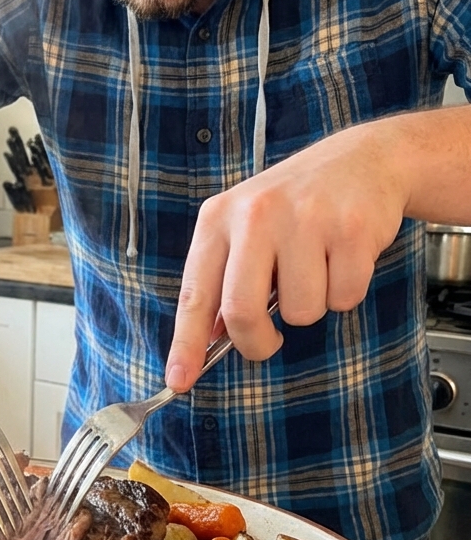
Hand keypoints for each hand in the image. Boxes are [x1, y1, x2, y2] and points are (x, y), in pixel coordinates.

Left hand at [165, 122, 407, 392]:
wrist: (361, 159)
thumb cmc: (294, 204)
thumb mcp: (243, 228)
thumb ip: (223, 278)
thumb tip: (208, 337)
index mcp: (218, 219)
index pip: (195, 294)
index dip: (186, 344)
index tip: (179, 380)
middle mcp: (255, 216)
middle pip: (241, 313)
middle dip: (256, 342)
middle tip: (267, 341)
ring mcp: (304, 220)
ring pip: (300, 312)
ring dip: (311, 306)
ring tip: (314, 267)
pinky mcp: (350, 230)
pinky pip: (343, 298)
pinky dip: (345, 291)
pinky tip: (341, 257)